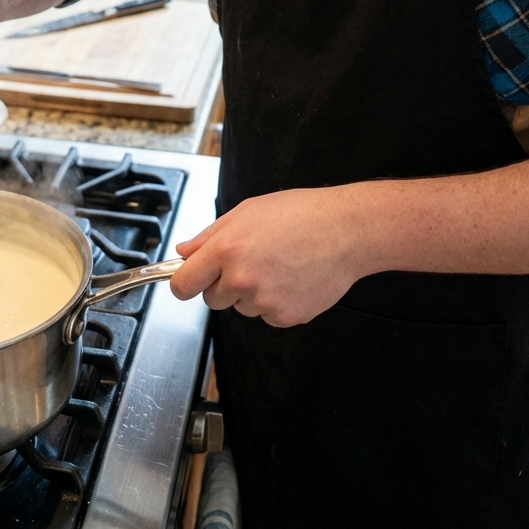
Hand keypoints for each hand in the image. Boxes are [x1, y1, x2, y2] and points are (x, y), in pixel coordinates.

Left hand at [169, 187, 366, 326]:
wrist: (346, 231)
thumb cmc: (301, 214)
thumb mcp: (247, 211)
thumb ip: (209, 235)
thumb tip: (183, 252)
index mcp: (226, 249)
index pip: (183, 284)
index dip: (183, 283)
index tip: (187, 282)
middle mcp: (242, 279)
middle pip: (212, 298)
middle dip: (223, 284)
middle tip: (251, 260)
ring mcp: (264, 301)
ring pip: (242, 307)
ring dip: (252, 292)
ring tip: (279, 264)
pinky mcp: (286, 317)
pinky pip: (267, 315)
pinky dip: (275, 302)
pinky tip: (292, 278)